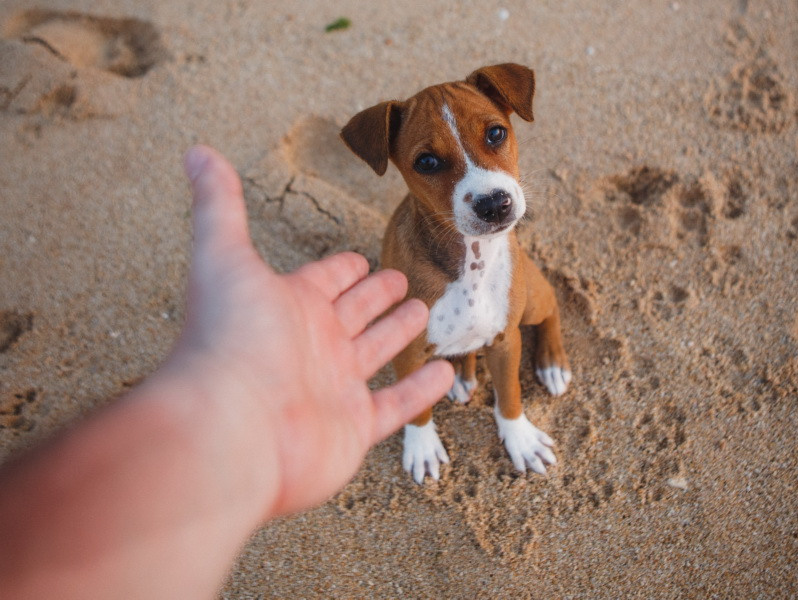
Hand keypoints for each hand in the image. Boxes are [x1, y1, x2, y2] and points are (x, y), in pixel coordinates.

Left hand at [171, 145, 452, 514]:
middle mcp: (312, 346)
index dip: (341, 268)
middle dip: (376, 295)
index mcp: (289, 306)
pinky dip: (421, 391)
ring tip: (423, 311)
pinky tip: (445, 373)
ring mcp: (334, 389)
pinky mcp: (353, 429)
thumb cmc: (228, 338)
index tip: (358, 259)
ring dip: (399, 333)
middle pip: (354, 313)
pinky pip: (396, 406)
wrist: (230, 429)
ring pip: (376, 353)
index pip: (323, 279)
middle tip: (399, 279)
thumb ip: (218, 205)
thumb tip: (195, 149)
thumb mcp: (224, 256)